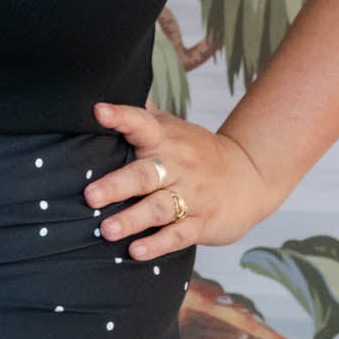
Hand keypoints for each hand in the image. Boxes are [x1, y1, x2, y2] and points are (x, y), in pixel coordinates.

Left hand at [83, 96, 277, 259]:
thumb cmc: (196, 151)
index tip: (99, 112)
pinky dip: (157, 244)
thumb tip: (107, 87)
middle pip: (145, 174)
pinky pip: (178, 235)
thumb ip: (141, 112)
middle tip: (90, 195)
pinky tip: (136, 251)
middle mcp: (176, 166)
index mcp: (165, 139)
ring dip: (132, 219)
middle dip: (117, 185)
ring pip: (159, 207)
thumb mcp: (171, 126)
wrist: (248, 175)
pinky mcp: (201, 223)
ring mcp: (190, 196)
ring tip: (106, 229)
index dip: (120, 116)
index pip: (141, 123)